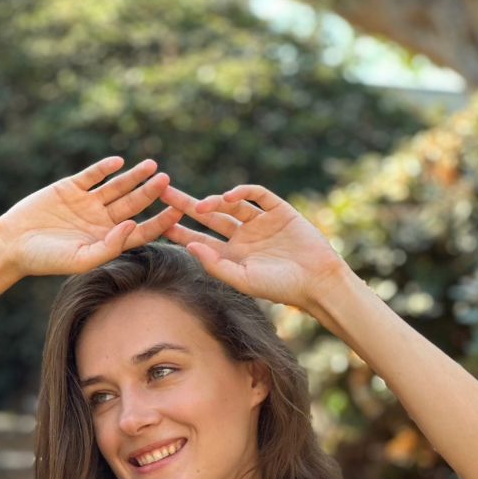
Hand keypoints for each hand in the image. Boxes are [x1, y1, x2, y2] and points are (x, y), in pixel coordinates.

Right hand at [0, 156, 183, 278]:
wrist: (14, 244)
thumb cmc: (47, 259)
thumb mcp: (80, 259)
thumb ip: (109, 246)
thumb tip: (133, 226)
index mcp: (108, 240)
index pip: (141, 230)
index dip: (160, 220)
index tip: (177, 211)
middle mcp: (101, 220)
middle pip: (133, 204)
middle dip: (150, 192)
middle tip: (167, 180)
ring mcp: (87, 203)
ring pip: (117, 187)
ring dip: (134, 176)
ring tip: (151, 165)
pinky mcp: (71, 187)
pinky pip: (92, 175)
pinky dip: (104, 168)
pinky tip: (118, 162)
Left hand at [159, 182, 347, 309]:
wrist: (317, 280)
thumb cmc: (280, 287)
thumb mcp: (243, 280)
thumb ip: (216, 265)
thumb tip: (189, 248)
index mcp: (232, 256)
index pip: (200, 240)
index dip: (180, 231)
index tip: (160, 222)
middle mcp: (244, 237)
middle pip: (209, 216)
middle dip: (186, 205)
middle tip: (163, 191)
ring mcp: (261, 222)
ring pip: (232, 205)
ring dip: (216, 201)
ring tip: (202, 205)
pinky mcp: (279, 210)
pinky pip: (258, 195)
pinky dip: (244, 192)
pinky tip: (231, 196)